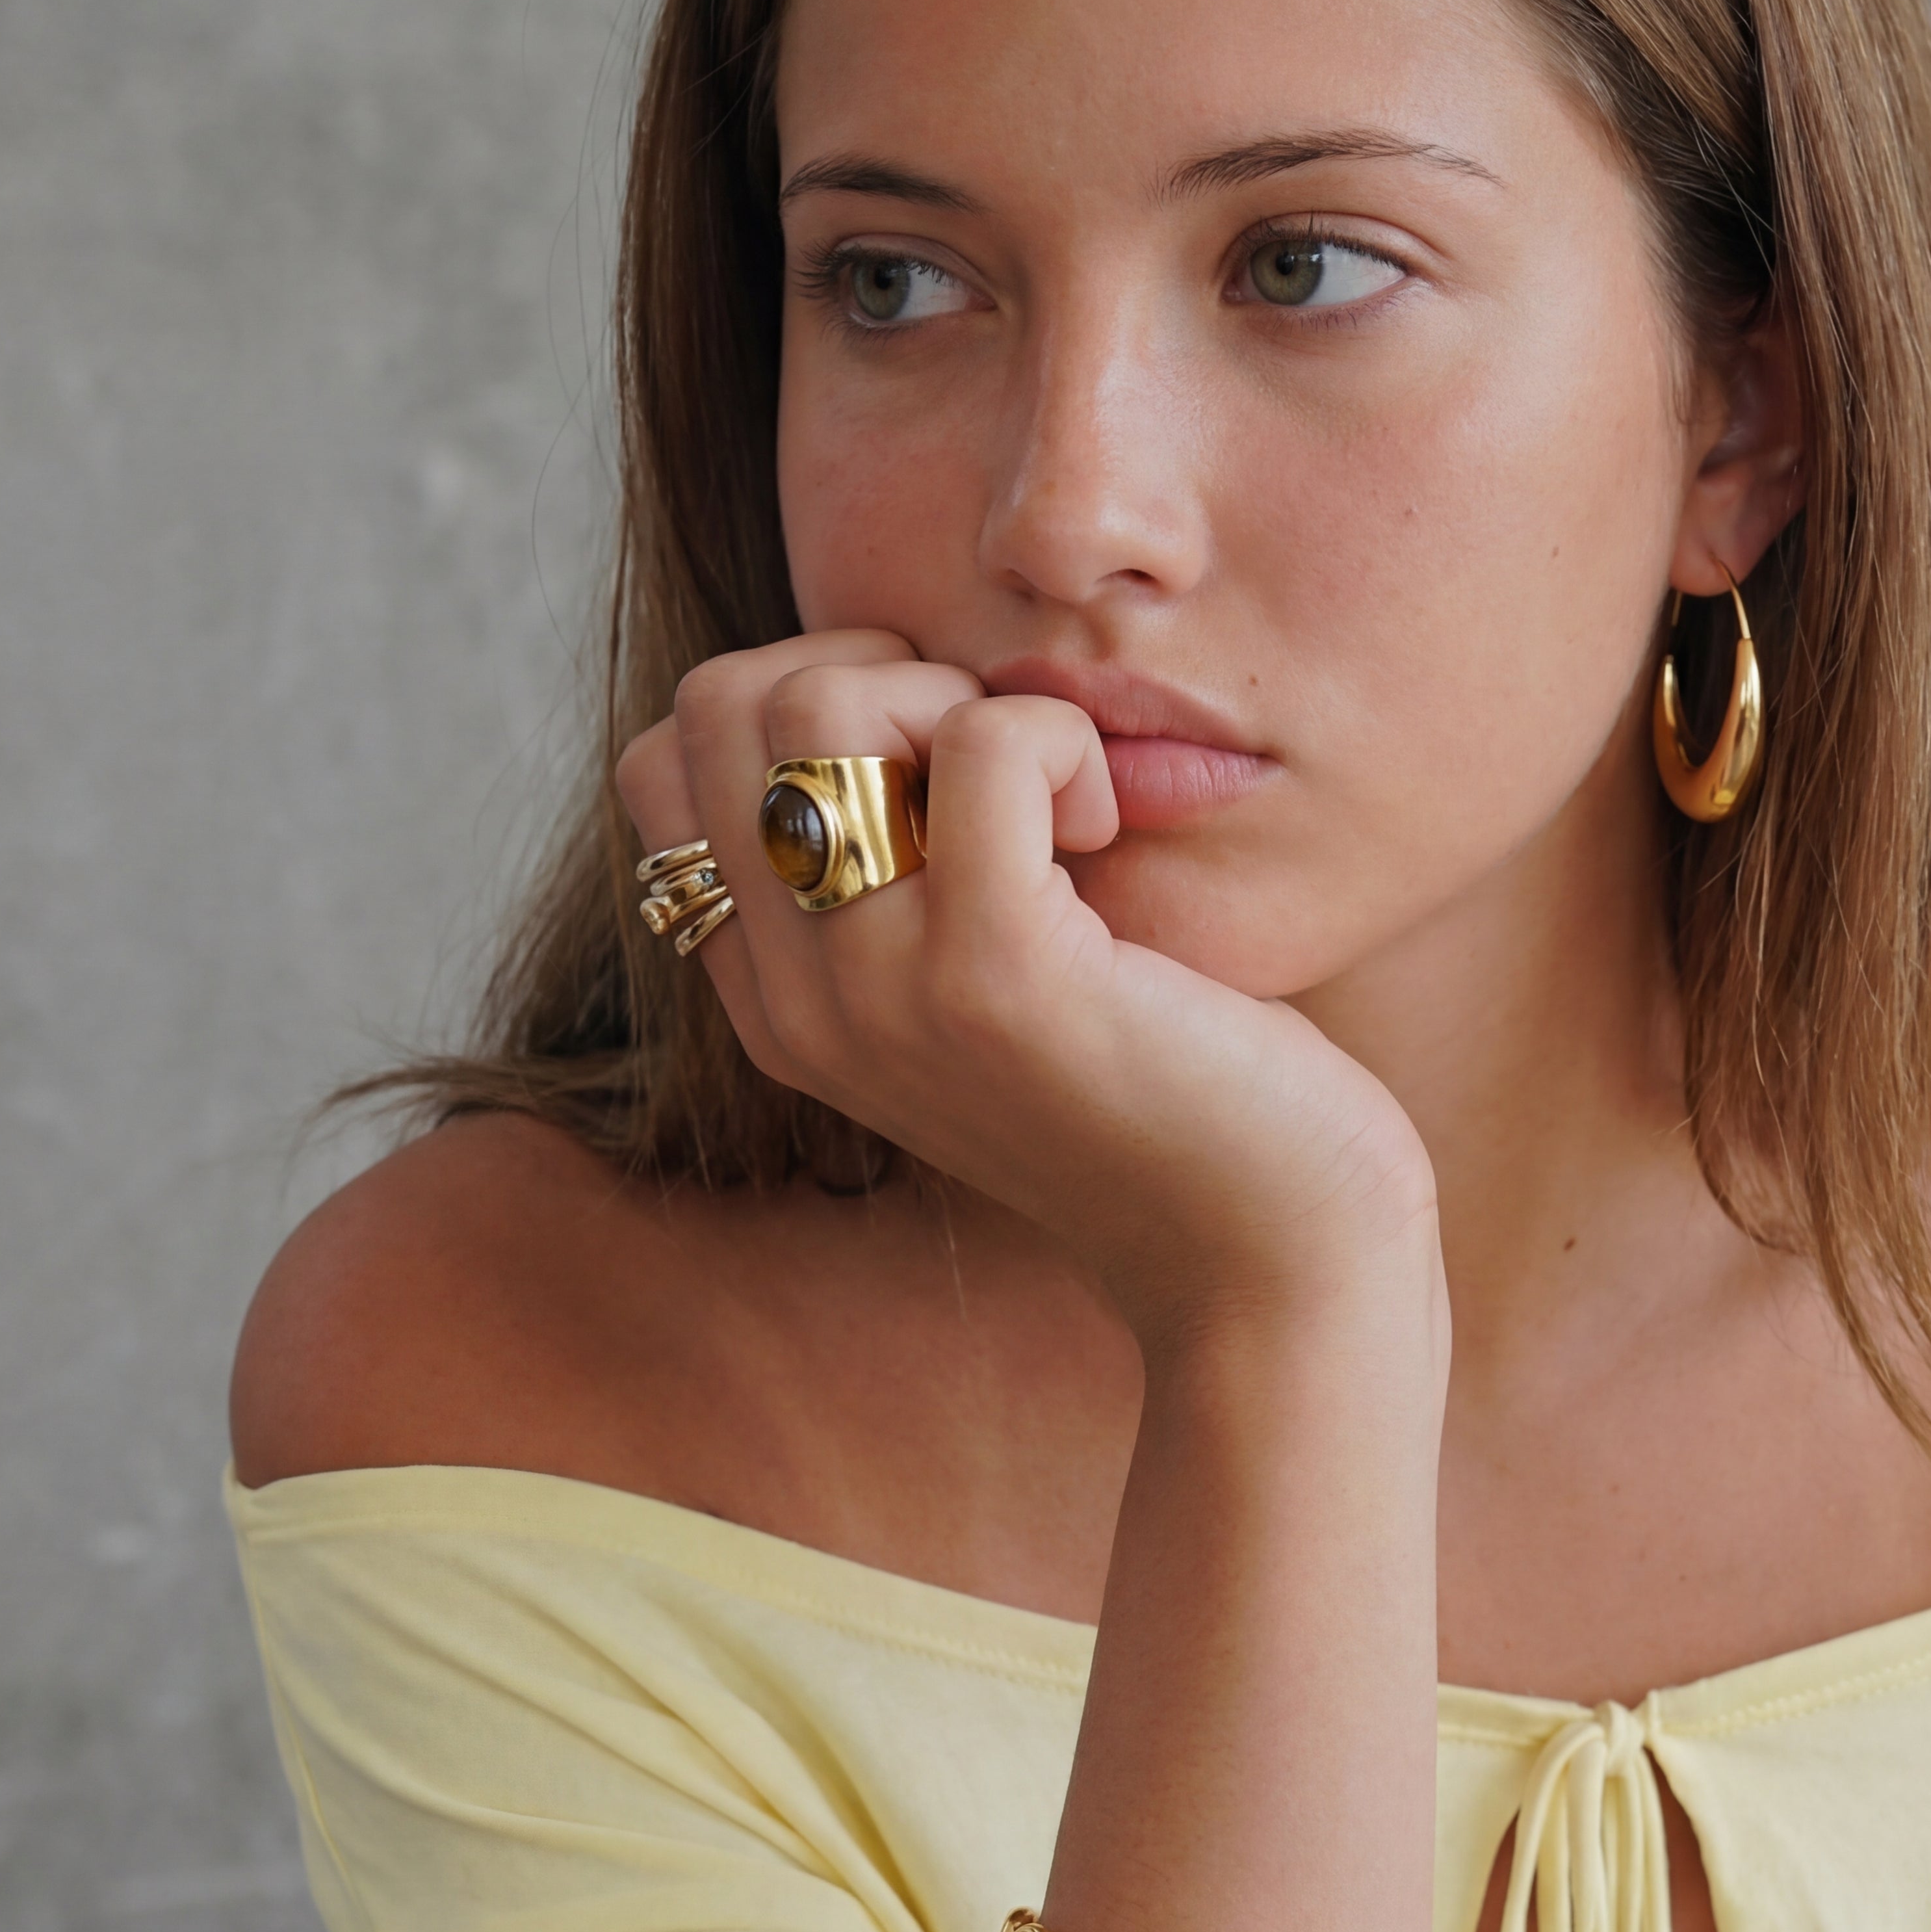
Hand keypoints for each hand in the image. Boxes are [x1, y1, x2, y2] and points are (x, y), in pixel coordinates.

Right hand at [616, 632, 1441, 1348]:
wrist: (1264, 1261)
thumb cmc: (1159, 1094)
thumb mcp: (979, 986)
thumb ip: (895, 880)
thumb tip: (875, 689)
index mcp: (779, 1005)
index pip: (666, 764)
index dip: (794, 700)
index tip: (926, 762)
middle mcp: (801, 1004)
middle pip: (719, 708)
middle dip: (867, 669)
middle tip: (992, 762)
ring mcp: (884, 992)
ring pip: (822, 705)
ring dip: (960, 699)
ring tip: (1054, 803)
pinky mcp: (998, 976)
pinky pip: (985, 744)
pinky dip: (1060, 742)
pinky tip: (1108, 830)